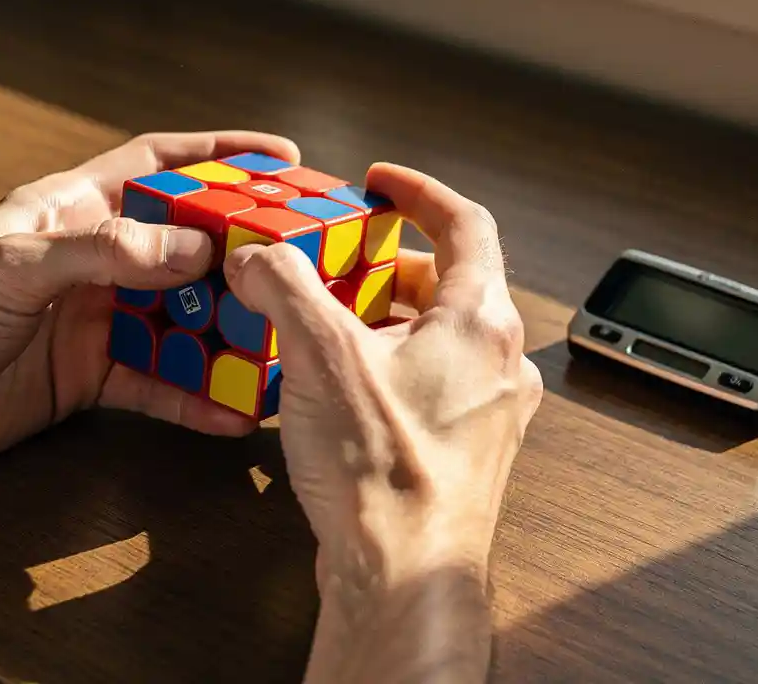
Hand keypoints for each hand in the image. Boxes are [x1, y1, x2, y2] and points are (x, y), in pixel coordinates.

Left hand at [0, 131, 298, 483]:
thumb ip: (108, 253)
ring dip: (226, 331)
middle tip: (300, 259)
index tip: (281, 159)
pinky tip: (232, 415)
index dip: (219, 157)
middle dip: (240, 250)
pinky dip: (194, 399)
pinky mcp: (90, 376)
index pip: (157, 167)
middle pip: (182, 244)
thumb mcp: (16, 268)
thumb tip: (199, 250)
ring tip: (279, 342)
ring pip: (179, 317)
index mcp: (69, 211)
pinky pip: (157, 384)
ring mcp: (94, 320)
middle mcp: (91, 261)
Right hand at [223, 163, 542, 681]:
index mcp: (480, 321)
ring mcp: (489, 408)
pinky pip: (434, 380)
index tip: (382, 183)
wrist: (403, 575)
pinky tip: (346, 383)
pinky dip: (394, 362)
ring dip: (389, 316)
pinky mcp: (466, 446)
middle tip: (341, 262)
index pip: (466, 224)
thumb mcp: (321, 356)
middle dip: (389, 264)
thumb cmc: (383, 471)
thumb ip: (285, 288)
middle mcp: (500, 361)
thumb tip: (257, 257)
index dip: (419, 193)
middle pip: (451, 282)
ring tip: (333, 321)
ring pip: (442, 335)